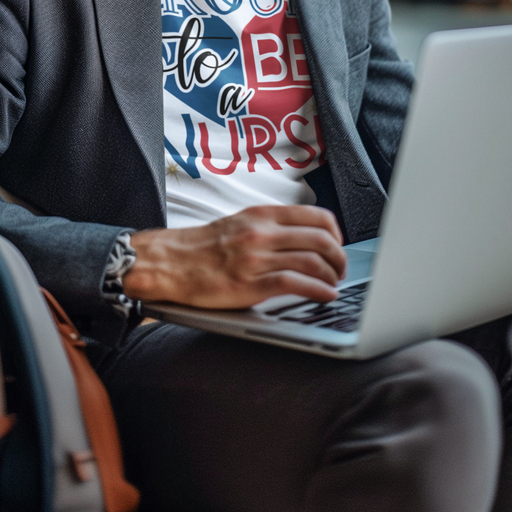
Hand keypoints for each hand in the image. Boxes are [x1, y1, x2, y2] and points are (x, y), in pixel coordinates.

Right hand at [124, 205, 345, 308]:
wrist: (170, 262)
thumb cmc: (204, 247)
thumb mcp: (241, 223)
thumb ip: (271, 227)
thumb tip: (304, 237)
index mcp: (262, 215)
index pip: (317, 216)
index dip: (336, 234)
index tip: (338, 246)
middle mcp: (262, 232)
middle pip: (321, 239)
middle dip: (340, 258)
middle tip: (341, 270)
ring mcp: (257, 258)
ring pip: (313, 261)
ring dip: (332, 276)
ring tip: (334, 285)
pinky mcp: (250, 284)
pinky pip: (295, 284)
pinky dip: (318, 290)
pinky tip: (326, 296)